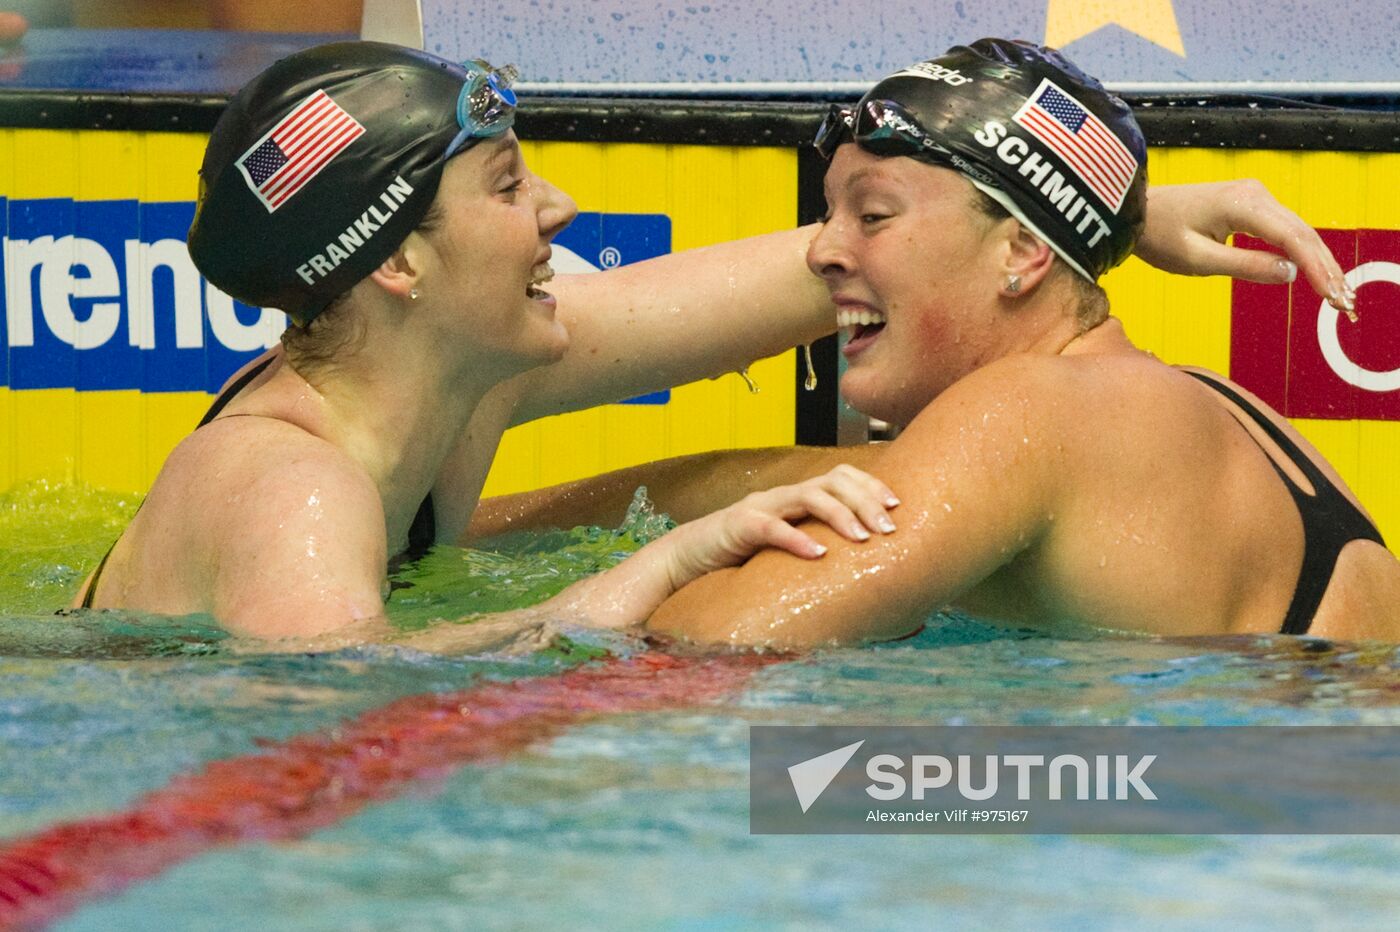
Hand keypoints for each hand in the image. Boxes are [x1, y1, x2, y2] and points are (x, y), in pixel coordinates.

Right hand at [663, 464, 898, 586]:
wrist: (687, 560)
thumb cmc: (742, 558)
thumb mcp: (787, 547)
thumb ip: (816, 544)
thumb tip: (863, 566)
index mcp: (797, 497)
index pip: (841, 475)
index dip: (871, 484)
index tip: (898, 506)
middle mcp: (783, 496)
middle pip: (833, 481)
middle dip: (866, 501)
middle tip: (889, 528)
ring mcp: (761, 507)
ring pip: (809, 496)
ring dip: (841, 515)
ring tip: (863, 539)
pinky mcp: (739, 526)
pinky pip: (773, 528)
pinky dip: (798, 540)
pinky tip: (819, 555)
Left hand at [1136, 181, 1354, 316]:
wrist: (1137, 212)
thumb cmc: (1159, 236)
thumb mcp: (1197, 259)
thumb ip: (1244, 265)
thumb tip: (1289, 273)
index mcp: (1242, 204)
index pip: (1292, 238)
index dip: (1316, 269)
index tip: (1332, 297)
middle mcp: (1255, 193)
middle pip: (1303, 232)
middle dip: (1325, 267)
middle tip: (1344, 302)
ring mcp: (1255, 195)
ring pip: (1297, 230)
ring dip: (1318, 260)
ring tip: (1337, 293)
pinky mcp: (1251, 203)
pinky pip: (1284, 228)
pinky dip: (1301, 251)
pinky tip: (1315, 273)